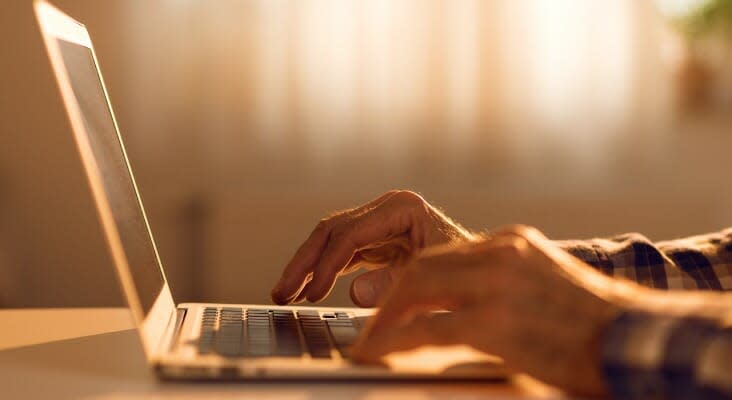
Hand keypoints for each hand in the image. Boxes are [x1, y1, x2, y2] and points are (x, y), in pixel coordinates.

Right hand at [271, 190, 473, 304]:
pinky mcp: (376, 238)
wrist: (484, 271)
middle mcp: (386, 208)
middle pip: (332, 230)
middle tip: (282, 292)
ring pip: (330, 240)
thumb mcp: (434, 279)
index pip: (352, 233)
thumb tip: (355, 292)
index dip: (327, 264)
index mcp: (402, 207)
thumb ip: (394, 284)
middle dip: (305, 262)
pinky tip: (307, 289)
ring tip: (284, 294)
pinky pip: (341, 253)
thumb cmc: (467, 272)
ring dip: (307, 267)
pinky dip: (323, 271)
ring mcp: (379, 221)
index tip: (312, 292)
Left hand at [352, 225, 623, 395]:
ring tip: (370, 342)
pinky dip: (395, 341)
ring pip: (416, 288)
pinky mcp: (495, 321)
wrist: (637, 337)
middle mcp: (501, 253)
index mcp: (512, 243)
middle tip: (373, 322)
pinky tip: (380, 354)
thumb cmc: (595, 321)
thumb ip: (504, 282)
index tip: (393, 300)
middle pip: (423, 265)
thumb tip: (465, 304)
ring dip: (386, 317)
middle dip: (391, 295)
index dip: (410, 279)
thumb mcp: (545, 283)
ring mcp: (498, 284)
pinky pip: (427, 329)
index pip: (444, 254)